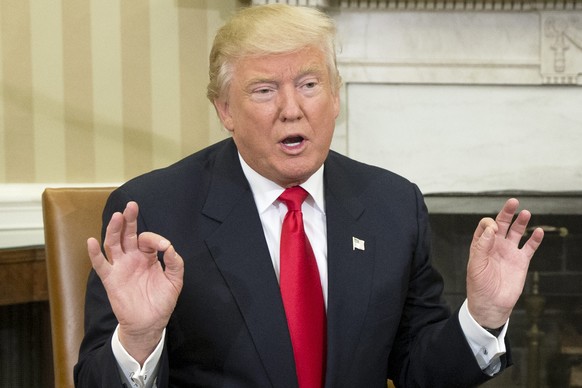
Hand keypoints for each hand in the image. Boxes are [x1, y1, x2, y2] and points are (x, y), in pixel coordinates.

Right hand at [87, 201, 183, 363]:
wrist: (150, 323)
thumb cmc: (162, 301)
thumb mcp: (175, 280)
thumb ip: (175, 262)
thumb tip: (169, 247)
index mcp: (148, 257)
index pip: (147, 239)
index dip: (155, 239)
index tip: (164, 247)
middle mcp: (132, 258)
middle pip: (128, 235)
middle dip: (129, 220)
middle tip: (131, 205)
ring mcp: (121, 267)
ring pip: (114, 244)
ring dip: (114, 230)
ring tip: (117, 216)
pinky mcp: (111, 279)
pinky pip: (101, 265)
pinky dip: (94, 254)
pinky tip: (92, 241)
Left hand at [466, 198, 543, 328]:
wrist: (491, 305)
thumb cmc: (479, 286)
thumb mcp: (475, 265)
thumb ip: (482, 246)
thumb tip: (490, 229)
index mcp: (481, 245)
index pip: (485, 226)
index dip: (489, 223)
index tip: (493, 230)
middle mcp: (495, 246)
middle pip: (502, 224)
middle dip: (506, 213)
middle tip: (513, 202)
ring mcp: (509, 252)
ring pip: (516, 232)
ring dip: (521, 222)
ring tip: (525, 213)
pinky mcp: (521, 261)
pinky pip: (529, 247)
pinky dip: (535, 239)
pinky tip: (538, 231)